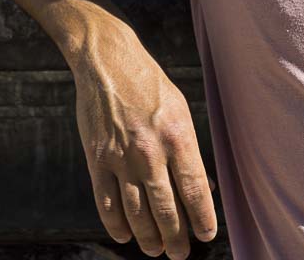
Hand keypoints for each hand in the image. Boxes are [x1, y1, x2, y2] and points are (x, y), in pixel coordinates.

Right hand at [72, 21, 216, 257]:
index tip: (206, 235)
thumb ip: (189, 150)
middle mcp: (151, 152)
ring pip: (136, 213)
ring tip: (156, 250)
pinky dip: (116, 225)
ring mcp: (121, 158)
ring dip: (148, 238)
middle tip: (180, 254)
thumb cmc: (150, 86)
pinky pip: (107, 203)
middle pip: (166, 209)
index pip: (194, 190)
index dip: (202, 219)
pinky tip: (125, 236)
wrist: (109, 63)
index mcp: (178, 136)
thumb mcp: (179, 110)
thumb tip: (203, 188)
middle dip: (176, 237)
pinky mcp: (97, 159)